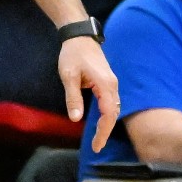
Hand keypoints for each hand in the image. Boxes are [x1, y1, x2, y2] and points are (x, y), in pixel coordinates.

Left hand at [57, 35, 118, 151]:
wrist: (79, 35)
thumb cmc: (73, 54)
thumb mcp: (69, 76)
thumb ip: (73, 98)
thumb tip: (75, 119)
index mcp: (105, 85)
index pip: (108, 115)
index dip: (103, 132)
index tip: (96, 146)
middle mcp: (112, 85)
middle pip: (113, 113)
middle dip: (106, 131)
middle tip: (96, 146)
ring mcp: (111, 82)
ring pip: (113, 108)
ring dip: (107, 123)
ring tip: (98, 137)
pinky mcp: (107, 81)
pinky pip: (110, 101)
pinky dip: (106, 114)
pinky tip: (100, 121)